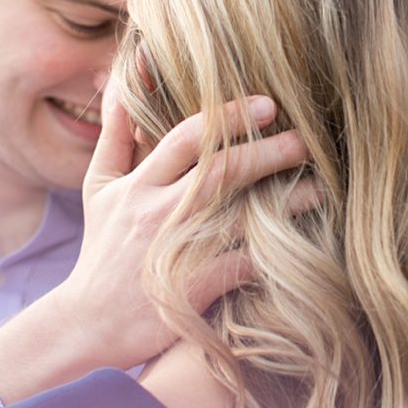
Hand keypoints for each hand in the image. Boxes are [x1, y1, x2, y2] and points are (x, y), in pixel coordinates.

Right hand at [0, 85, 310, 404]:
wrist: (89, 321)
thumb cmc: (102, 250)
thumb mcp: (98, 188)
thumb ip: (115, 136)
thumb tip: (120, 86)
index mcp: (138, 186)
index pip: (186, 138)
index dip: (228, 116)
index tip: (267, 104)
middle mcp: (156, 214)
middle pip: (218, 171)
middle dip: (265, 151)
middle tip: (304, 139)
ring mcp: (175, 253)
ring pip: (237, 218)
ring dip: (283, 201)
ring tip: (318, 187)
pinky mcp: (191, 292)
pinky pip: (240, 268)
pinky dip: (271, 255)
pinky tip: (301, 243)